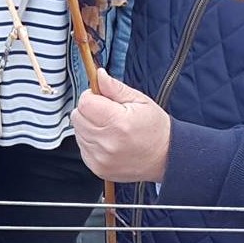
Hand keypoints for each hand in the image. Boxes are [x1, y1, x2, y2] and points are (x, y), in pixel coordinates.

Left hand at [72, 69, 170, 183]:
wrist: (165, 158)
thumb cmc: (155, 129)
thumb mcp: (140, 101)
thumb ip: (115, 88)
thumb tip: (99, 75)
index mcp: (119, 123)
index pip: (85, 102)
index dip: (92, 96)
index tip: (102, 98)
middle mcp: (108, 143)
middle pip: (77, 116)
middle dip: (89, 110)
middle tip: (107, 113)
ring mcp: (101, 158)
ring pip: (78, 131)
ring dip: (89, 126)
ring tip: (109, 128)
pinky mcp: (97, 167)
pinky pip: (82, 147)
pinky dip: (90, 141)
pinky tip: (107, 140)